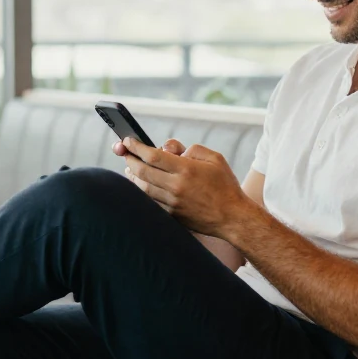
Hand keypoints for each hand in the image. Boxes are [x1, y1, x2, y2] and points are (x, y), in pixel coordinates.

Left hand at [120, 137, 258, 238]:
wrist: (232, 217)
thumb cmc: (225, 185)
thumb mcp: (214, 158)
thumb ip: (191, 149)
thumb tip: (170, 149)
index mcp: (186, 169)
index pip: (152, 155)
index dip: (136, 147)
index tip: (127, 141)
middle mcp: (176, 186)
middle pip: (142, 171)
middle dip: (129, 160)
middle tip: (124, 152)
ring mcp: (172, 203)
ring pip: (142, 187)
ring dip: (132, 176)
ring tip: (130, 167)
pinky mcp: (171, 214)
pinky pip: (149, 201)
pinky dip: (141, 191)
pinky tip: (140, 184)